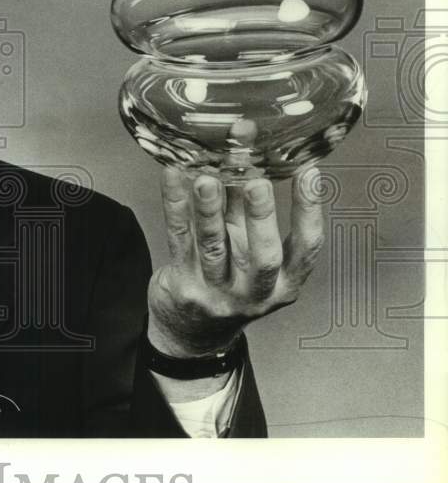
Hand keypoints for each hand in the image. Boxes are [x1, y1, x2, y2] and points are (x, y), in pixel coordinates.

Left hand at [147, 165, 324, 357]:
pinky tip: (172, 179)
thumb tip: (245, 149)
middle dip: (260, 217)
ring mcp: (218, 293)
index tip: (309, 171)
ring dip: (210, 210)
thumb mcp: (246, 248)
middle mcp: (255, 292)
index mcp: (283, 282)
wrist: (192, 333)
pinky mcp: (185, 286)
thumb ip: (245, 205)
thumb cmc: (227, 280)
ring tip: (205, 179)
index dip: (310, 209)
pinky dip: (175, 207)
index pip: (307, 247)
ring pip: (215, 248)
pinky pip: (179, 241)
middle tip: (256, 183)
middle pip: (264, 256)